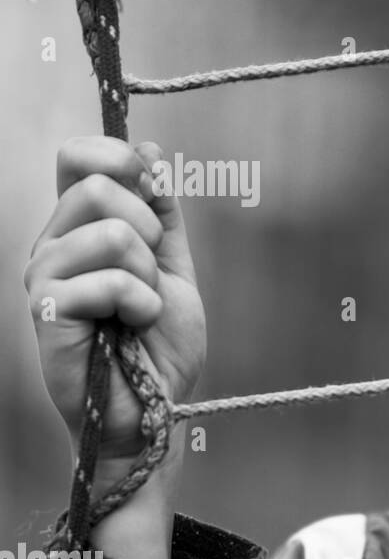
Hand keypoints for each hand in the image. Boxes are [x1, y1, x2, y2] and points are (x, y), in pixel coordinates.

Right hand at [25, 137, 205, 474]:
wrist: (152, 408)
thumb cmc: (158, 345)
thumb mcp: (174, 267)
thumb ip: (163, 212)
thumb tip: (148, 150)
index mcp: (80, 228)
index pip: (78, 157)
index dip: (121, 160)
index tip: (152, 191)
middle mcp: (53, 245)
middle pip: (98, 186)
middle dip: (149, 228)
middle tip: (151, 273)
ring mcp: (44, 277)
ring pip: (112, 231)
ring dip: (149, 274)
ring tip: (141, 308)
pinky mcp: (47, 311)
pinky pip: (109, 280)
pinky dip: (142, 304)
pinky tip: (133, 327)